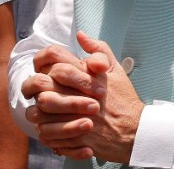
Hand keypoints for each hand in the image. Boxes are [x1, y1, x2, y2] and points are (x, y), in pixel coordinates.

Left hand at [31, 32, 144, 163]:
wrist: (135, 129)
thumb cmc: (123, 98)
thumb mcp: (116, 69)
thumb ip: (98, 49)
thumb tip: (80, 35)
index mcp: (87, 77)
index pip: (56, 66)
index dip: (45, 67)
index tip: (46, 72)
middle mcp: (79, 96)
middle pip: (44, 88)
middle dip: (37, 88)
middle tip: (39, 90)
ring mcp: (76, 118)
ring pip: (40, 113)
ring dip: (38, 111)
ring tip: (41, 110)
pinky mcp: (75, 138)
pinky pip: (48, 135)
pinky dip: (44, 131)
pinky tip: (49, 127)